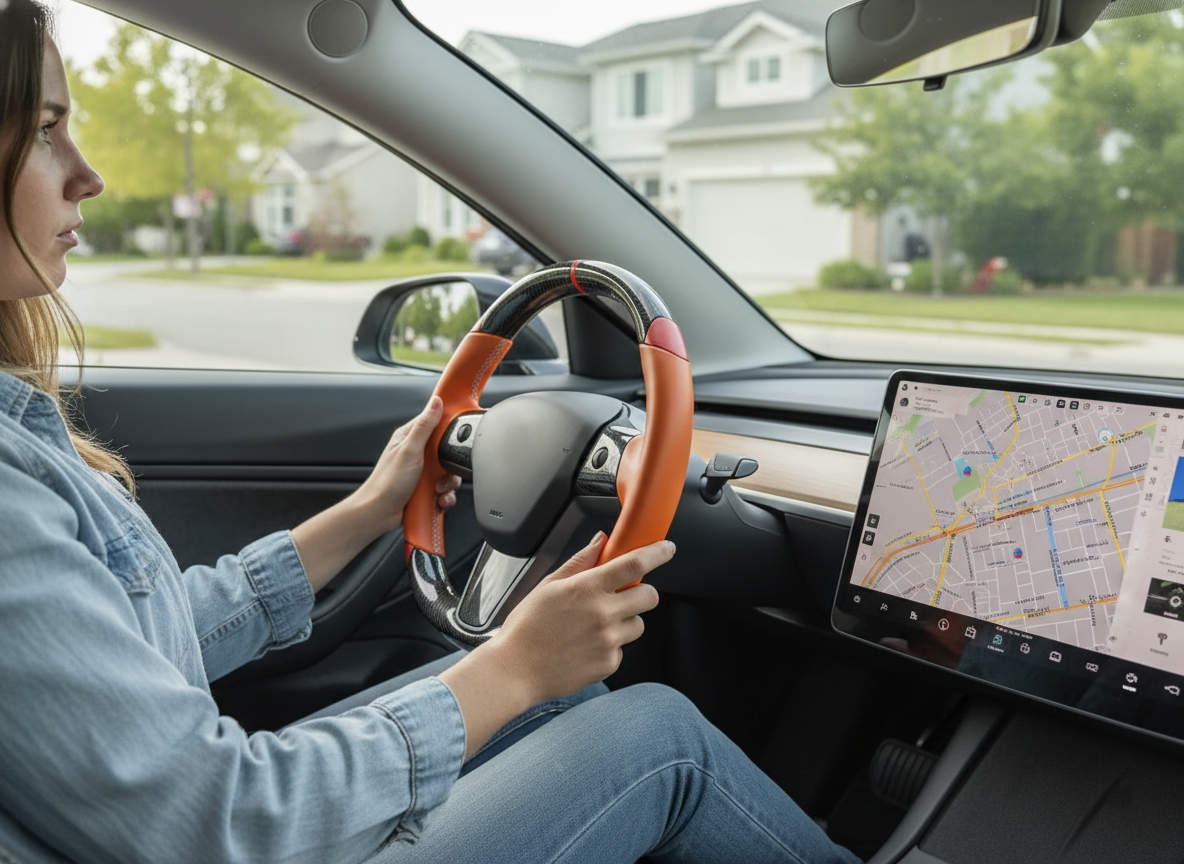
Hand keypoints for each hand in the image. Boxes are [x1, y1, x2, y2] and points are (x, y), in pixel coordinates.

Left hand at [292, 396, 460, 591]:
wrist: (379, 513)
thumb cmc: (387, 482)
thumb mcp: (409, 449)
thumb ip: (424, 425)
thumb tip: (436, 402)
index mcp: (411, 438)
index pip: (436, 423)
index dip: (449, 428)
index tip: (456, 436)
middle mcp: (418, 454)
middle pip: (448, 451)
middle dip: (450, 465)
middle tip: (442, 471)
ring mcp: (423, 473)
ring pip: (449, 473)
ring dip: (448, 484)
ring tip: (437, 489)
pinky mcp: (427, 489)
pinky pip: (446, 490)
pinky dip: (445, 496)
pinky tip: (438, 499)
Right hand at [488, 533, 671, 703]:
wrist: (515, 670)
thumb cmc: (527, 627)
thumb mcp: (549, 585)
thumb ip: (580, 562)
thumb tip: (600, 541)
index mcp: (587, 589)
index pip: (634, 564)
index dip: (656, 554)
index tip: (666, 549)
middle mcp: (602, 614)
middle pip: (649, 596)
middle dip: (643, 593)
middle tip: (624, 596)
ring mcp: (608, 641)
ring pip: (638, 624)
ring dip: (626, 621)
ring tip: (595, 627)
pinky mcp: (609, 664)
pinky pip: (623, 649)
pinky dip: (611, 646)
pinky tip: (586, 646)